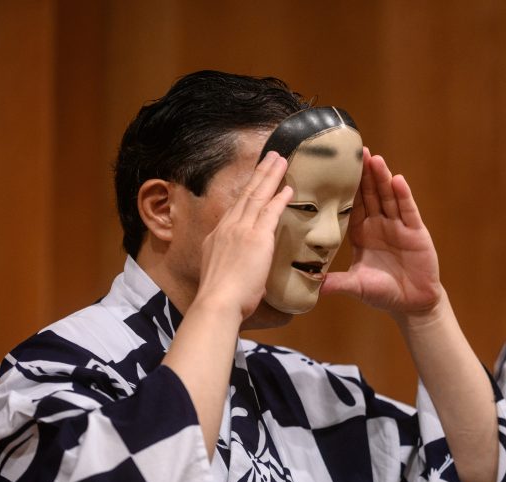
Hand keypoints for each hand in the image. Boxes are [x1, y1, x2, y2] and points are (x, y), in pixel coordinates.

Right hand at [194, 152, 292, 320]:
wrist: (217, 302)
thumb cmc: (221, 298)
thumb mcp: (220, 274)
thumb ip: (231, 266)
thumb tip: (243, 271)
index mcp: (217, 237)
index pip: (235, 208)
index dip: (247, 191)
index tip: (254, 180)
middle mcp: (227, 228)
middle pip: (246, 194)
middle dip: (260, 173)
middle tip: (271, 155)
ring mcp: (241, 231)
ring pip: (257, 196)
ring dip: (270, 176)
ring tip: (281, 160)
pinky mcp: (256, 238)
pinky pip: (270, 212)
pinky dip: (279, 199)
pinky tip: (288, 188)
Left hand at [321, 149, 443, 318]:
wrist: (413, 304)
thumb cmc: (384, 293)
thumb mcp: (357, 286)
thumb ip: (336, 283)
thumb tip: (310, 282)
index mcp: (361, 234)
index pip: (352, 205)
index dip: (345, 187)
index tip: (334, 168)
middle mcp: (379, 226)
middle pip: (370, 195)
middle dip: (364, 174)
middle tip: (355, 151)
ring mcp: (398, 227)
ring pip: (388, 197)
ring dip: (382, 178)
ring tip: (374, 159)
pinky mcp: (416, 232)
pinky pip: (408, 211)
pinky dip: (403, 196)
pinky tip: (398, 180)